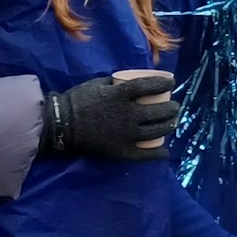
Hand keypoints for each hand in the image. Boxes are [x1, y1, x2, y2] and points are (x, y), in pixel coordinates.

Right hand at [39, 76, 180, 161]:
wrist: (61, 125)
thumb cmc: (78, 100)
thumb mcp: (98, 83)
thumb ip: (117, 83)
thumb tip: (133, 82)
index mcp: (121, 95)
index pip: (151, 86)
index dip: (165, 84)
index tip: (171, 83)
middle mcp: (128, 114)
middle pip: (159, 111)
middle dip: (172, 108)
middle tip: (174, 106)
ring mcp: (126, 134)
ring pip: (156, 131)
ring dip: (169, 126)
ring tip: (172, 123)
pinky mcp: (121, 151)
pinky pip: (144, 154)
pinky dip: (157, 153)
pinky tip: (164, 151)